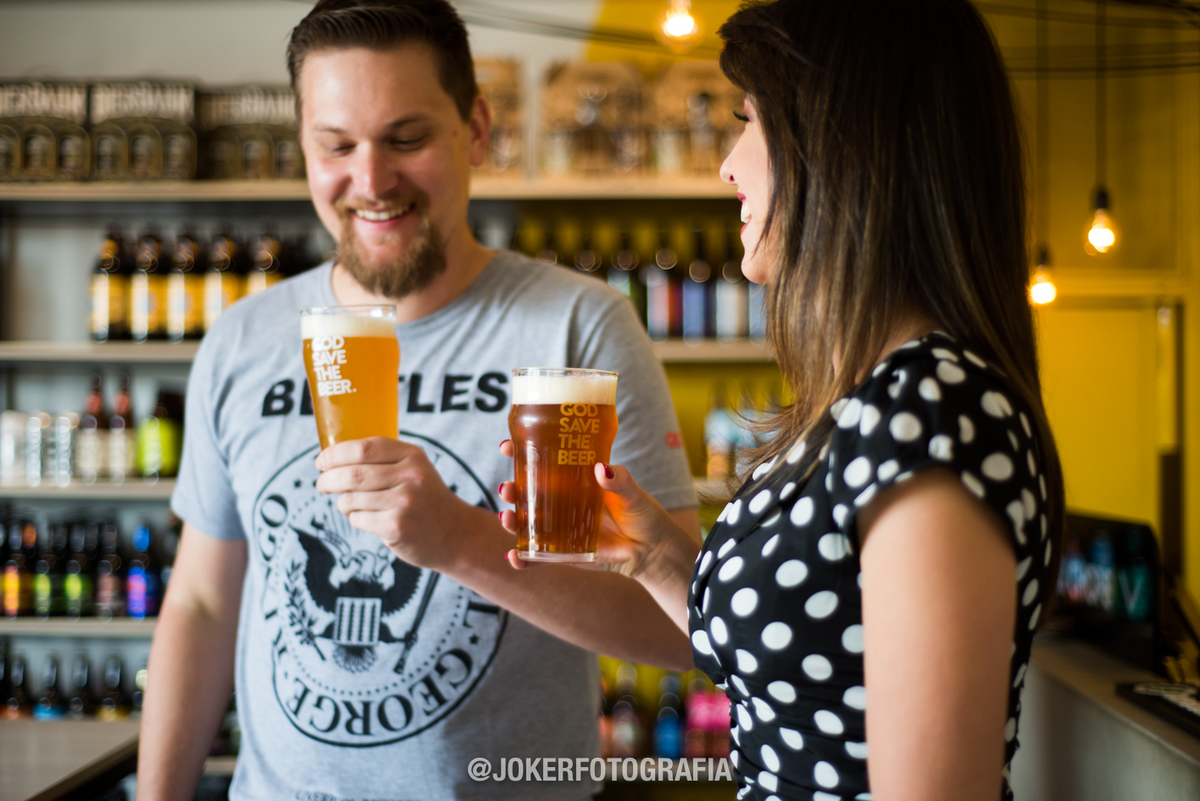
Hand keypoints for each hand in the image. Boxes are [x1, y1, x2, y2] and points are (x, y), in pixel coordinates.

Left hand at [315, 437, 481, 571]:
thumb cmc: (425, 498)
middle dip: (328, 480)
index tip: (321, 462)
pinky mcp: (396, 526)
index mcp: (412, 455)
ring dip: (343, 503)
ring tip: (351, 505)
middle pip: (352, 474)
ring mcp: (404, 502)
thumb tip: (332, 459)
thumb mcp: (414, 469)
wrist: (455, 534)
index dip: (335, 454)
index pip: (363, 448)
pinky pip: (358, 519)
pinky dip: (356, 519)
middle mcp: (410, 476)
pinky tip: (371, 520)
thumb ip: (383, 459)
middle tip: (322, 485)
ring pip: (350, 499)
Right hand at [497, 440, 688, 578]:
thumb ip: (620, 481)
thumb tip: (601, 468)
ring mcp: (561, 530)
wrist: (653, 550)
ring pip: (527, 525)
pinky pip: (538, 558)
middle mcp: (563, 504)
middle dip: (510, 491)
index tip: (505, 447)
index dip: (520, 455)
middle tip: (506, 489)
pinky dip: (524, 559)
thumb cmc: (643, 515)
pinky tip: (514, 557)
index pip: (542, 464)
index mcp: (575, 482)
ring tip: (506, 519)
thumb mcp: (633, 493)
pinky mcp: (565, 554)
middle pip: (526, 495)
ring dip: (511, 521)